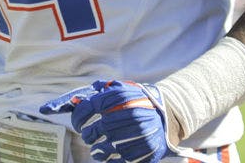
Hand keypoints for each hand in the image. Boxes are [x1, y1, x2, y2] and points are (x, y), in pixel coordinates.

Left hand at [40, 80, 173, 162]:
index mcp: (119, 98)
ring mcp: (133, 136)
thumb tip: (76, 98)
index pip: (86, 109)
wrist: (168, 113)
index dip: (78, 118)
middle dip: (88, 135)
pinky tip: (112, 155)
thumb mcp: (123, 88)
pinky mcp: (140, 153)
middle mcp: (125, 116)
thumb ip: (101, 90)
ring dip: (96, 151)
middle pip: (91, 133)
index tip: (78, 124)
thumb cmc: (139, 101)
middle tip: (90, 135)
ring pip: (100, 151)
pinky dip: (110, 160)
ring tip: (99, 148)